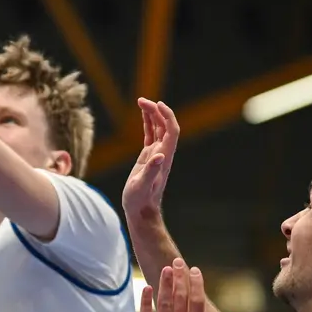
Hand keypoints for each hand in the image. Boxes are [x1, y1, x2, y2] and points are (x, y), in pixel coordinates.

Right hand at [123, 98, 180, 221]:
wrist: (141, 211)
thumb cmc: (140, 201)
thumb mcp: (142, 186)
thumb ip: (151, 171)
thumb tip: (159, 155)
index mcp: (164, 158)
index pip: (171, 131)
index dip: (167, 116)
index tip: (157, 104)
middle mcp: (162, 154)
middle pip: (164, 126)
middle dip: (156, 111)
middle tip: (142, 100)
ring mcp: (156, 155)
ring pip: (158, 129)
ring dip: (151, 115)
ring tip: (141, 102)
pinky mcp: (148, 158)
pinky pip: (150, 136)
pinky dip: (147, 124)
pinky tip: (143, 116)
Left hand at [137, 260, 232, 311]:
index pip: (196, 303)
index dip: (195, 284)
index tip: (194, 270)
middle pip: (180, 299)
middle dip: (179, 278)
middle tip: (177, 262)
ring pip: (163, 305)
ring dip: (165, 285)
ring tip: (165, 269)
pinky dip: (146, 302)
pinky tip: (147, 288)